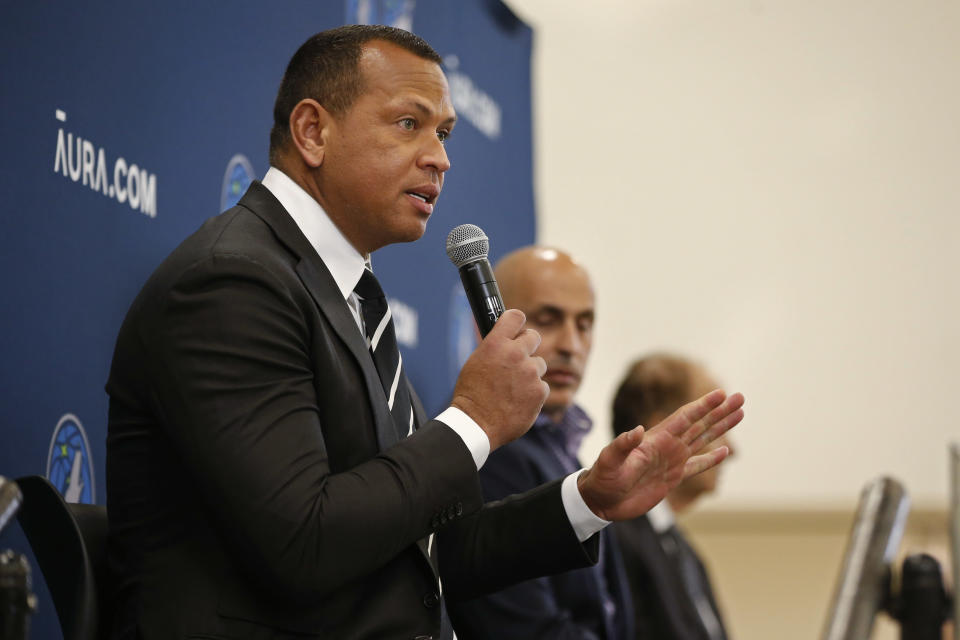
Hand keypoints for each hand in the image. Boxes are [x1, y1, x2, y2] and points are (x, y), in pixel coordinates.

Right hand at [451, 309, 548, 449]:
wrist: (477, 424)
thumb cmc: (472, 395)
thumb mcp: (476, 362)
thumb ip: (495, 348)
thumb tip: (507, 340)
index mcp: (495, 344)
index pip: (515, 316)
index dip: (517, 322)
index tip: (517, 329)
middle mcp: (515, 354)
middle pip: (534, 336)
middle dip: (528, 345)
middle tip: (520, 357)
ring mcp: (530, 372)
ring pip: (539, 364)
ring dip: (530, 373)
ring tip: (514, 388)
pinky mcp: (540, 391)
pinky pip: (542, 386)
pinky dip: (533, 392)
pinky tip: (518, 401)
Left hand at [577, 389, 744, 520]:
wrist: (600, 501)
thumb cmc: (602, 478)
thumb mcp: (609, 460)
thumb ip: (622, 445)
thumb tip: (637, 430)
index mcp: (655, 439)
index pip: (684, 418)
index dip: (703, 406)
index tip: (720, 393)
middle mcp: (667, 446)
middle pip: (700, 424)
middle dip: (720, 411)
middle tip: (740, 397)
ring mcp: (671, 461)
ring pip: (702, 440)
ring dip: (721, 428)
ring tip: (739, 414)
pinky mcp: (672, 478)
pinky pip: (697, 466)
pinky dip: (711, 459)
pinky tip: (725, 451)